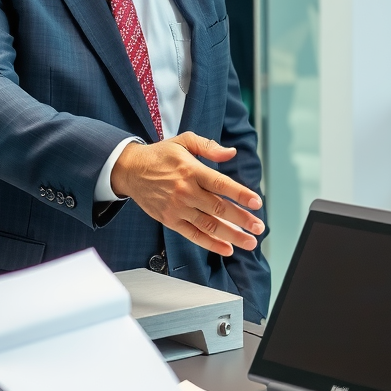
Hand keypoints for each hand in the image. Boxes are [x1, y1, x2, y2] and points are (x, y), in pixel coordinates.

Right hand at [110, 132, 263, 255]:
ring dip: (231, 235)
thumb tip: (231, 153)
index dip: (240, 194)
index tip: (257, 202)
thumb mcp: (184, 141)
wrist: (130, 170)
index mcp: (191, 170)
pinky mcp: (170, 220)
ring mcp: (177, 208)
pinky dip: (211, 244)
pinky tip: (227, 248)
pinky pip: (193, 235)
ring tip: (249, 242)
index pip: (221, 184)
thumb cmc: (160, 155)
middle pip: (218, 208)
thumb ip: (209, 147)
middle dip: (242, 219)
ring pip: (209, 225)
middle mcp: (185, 191)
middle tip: (259, 227)